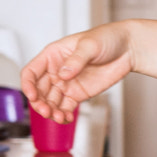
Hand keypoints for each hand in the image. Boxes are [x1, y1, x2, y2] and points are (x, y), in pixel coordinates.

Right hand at [21, 24, 135, 123]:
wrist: (128, 49)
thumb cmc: (107, 38)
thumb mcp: (90, 45)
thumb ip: (76, 60)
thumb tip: (63, 74)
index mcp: (53, 55)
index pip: (31, 72)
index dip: (28, 85)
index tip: (32, 96)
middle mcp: (56, 70)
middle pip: (38, 91)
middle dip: (40, 103)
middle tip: (47, 111)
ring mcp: (67, 84)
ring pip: (51, 102)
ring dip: (51, 111)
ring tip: (59, 117)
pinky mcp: (78, 94)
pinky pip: (65, 107)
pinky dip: (64, 115)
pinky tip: (66, 118)